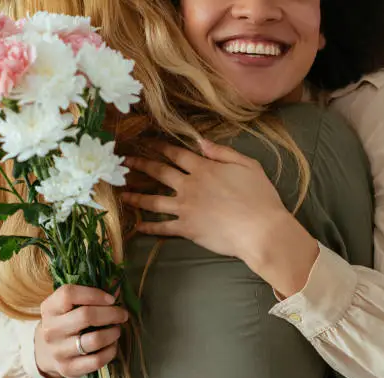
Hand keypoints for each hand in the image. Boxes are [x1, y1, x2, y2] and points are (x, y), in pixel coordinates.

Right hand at [34, 285, 128, 377]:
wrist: (44, 352)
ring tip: (117, 329)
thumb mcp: (65, 306)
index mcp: (49, 308)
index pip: (68, 294)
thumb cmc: (64, 322)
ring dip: (113, 332)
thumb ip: (85, 297)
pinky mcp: (68, 368)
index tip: (111, 299)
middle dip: (111, 313)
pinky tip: (112, 345)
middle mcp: (51, 330)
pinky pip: (97, 360)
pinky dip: (110, 351)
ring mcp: (58, 351)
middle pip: (86, 316)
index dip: (94, 294)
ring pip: (95, 340)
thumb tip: (116, 292)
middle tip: (122, 314)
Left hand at [121, 140, 317, 295]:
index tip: (145, 142)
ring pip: (154, 200)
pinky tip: (137, 226)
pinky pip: (163, 228)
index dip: (159, 146)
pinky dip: (149, 227)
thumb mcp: (247, 165)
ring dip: (136, 195)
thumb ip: (222, 152)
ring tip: (122, 193)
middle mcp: (190, 186)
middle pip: (159, 172)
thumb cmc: (259, 197)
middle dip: (140, 165)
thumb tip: (200, 141)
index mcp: (204, 169)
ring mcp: (185, 208)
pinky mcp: (186, 229)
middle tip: (124, 161)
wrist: (260, 229)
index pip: (176, 154)